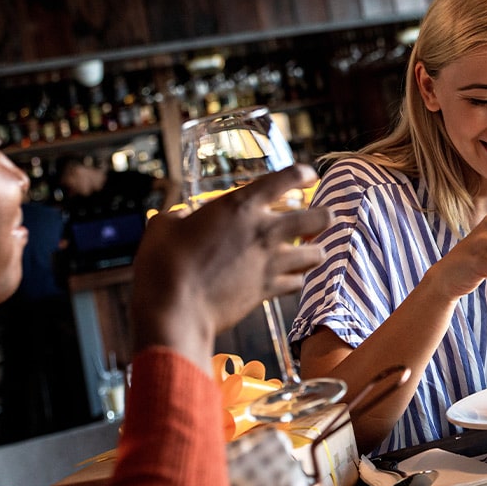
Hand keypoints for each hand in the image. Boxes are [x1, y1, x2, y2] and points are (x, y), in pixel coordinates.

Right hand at [130, 164, 332, 368]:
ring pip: (317, 254)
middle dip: (324, 216)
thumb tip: (182, 217)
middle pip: (319, 218)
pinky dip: (296, 279)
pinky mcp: (269, 290)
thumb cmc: (163, 265)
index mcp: (241, 205)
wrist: (174, 311)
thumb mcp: (163, 226)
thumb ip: (178, 216)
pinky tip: (289, 278)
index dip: (303, 174)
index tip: (309, 175)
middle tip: (320, 218)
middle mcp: (265, 231)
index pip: (287, 178)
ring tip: (309, 250)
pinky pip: (298, 283)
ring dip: (315, 250)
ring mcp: (271, 262)